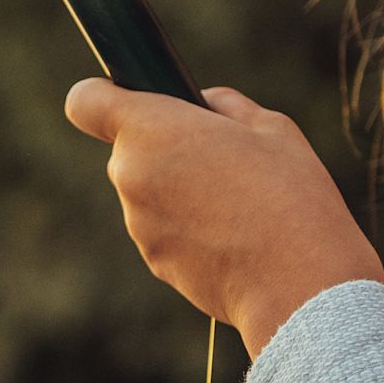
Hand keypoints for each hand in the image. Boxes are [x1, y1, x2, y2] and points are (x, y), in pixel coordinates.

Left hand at [63, 81, 383, 350]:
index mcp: (152, 129)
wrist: (298, 284)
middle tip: (222, 158)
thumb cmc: (289, 196)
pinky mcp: (154, 262)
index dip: (104, 98)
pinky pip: (165, 231)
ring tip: (237, 203)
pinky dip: (189, 229)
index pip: (86, 101)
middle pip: (130, 150)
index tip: (135, 102)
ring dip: (180, 192)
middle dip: (166, 149)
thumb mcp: (270, 127)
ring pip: (150, 193)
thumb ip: (222, 105)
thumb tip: (202, 105)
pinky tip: (234, 237)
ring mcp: (139, 225)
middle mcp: (131, 176)